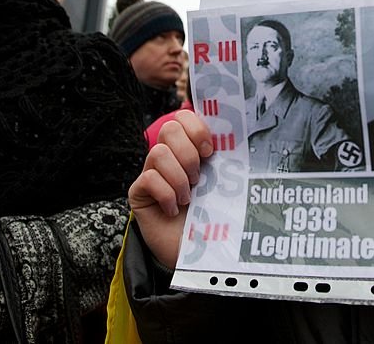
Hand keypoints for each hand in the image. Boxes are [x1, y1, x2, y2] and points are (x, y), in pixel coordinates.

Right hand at [128, 110, 212, 268]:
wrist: (197, 255)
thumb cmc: (212, 218)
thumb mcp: (222, 184)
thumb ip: (223, 158)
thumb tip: (235, 132)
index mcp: (189, 149)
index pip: (183, 117)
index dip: (196, 128)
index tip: (210, 151)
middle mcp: (168, 157)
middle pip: (169, 128)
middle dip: (189, 153)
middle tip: (198, 179)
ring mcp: (151, 173)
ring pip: (158, 153)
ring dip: (179, 177)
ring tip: (187, 198)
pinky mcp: (138, 193)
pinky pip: (148, 178)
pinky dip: (166, 195)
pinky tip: (174, 210)